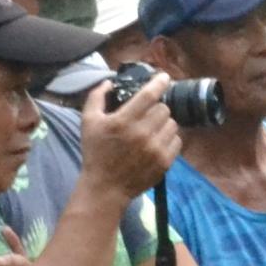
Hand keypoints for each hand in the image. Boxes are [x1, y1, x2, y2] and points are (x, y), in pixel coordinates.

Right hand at [80, 71, 183, 202]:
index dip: (159, 82)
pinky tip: (157, 142)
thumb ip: (96, 97)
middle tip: (147, 115)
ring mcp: (155, 149)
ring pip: (172, 124)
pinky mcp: (164, 162)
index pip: (149, 95)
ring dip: (164, 123)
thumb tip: (110, 82)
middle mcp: (142, 133)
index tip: (164, 77)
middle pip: (163, 108)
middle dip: (156, 108)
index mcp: (123, 121)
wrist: (105, 188)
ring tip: (152, 129)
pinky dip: (169, 139)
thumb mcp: (88, 122)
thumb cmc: (96, 153)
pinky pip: (177, 141)